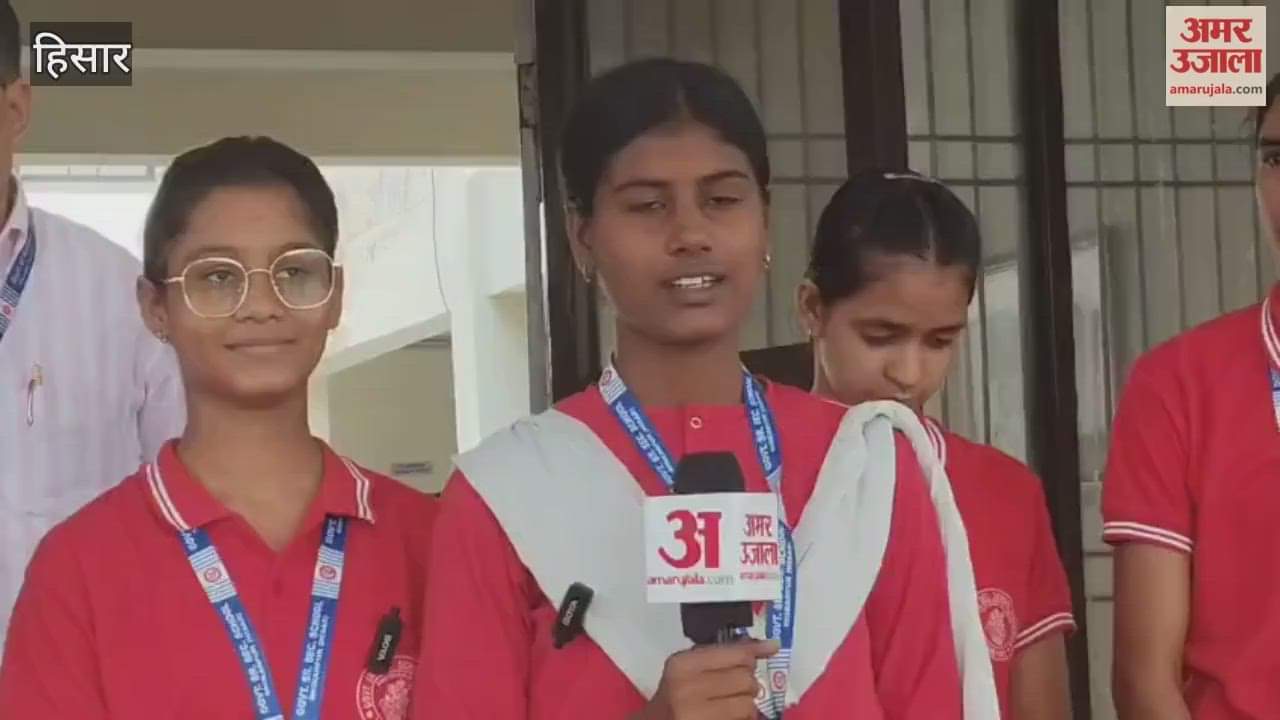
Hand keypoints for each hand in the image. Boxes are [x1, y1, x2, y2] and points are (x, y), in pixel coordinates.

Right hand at [633, 639, 778, 719]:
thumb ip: (721, 654)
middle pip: (745, 679)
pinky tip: (730, 715)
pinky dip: (743, 718)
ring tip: (733, 703)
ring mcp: (696, 715)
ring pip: (748, 704)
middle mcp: (688, 688)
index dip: (754, 652)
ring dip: (748, 704)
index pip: (735, 654)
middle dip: (748, 682)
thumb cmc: (674, 692)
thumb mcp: (688, 667)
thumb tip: (768, 646)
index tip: (771, 648)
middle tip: (738, 685)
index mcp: (683, 665)